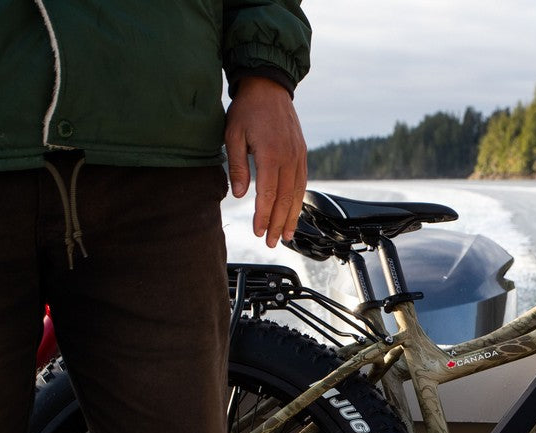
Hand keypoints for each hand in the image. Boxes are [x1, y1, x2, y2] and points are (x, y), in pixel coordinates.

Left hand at [225, 76, 307, 246]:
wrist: (269, 87)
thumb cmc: (248, 110)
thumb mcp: (233, 134)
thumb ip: (237, 166)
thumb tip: (238, 194)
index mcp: (271, 154)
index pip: (267, 193)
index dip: (263, 215)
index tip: (259, 231)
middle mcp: (289, 158)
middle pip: (285, 199)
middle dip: (278, 223)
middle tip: (272, 241)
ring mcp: (299, 156)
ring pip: (297, 194)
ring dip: (291, 217)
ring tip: (286, 235)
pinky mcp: (302, 154)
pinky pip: (302, 183)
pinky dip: (299, 201)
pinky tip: (294, 212)